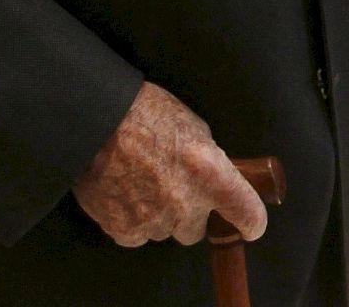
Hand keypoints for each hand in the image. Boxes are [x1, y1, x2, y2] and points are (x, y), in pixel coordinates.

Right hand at [72, 81, 266, 247]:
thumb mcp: (194, 128)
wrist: (98, 123)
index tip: (251, 225)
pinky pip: (138, 234)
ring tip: (143, 182)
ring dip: (160, 215)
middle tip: (174, 188)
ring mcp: (155, 221)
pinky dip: (134, 219)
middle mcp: (186, 204)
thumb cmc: (145, 114)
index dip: (251, 221)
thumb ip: (208, 160)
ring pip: (165, 231)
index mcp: (210, 174)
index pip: (245, 211)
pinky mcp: (125, 232)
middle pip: (196, 230)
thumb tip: (214, 177)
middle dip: (189, 214)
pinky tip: (125, 192)